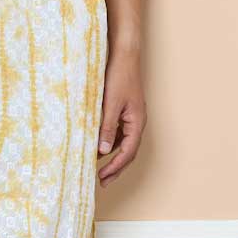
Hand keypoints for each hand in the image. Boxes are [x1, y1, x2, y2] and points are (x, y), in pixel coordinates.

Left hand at [97, 49, 146, 184]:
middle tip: (103, 182)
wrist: (124, 55)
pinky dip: (111, 144)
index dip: (116, 167)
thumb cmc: (119, 76)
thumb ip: (107, 128)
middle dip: (116, 168)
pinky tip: (100, 147)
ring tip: (100, 169)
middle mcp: (137, 122)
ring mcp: (132, 116)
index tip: (103, 178)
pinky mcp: (125, 111)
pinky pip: (120, 133)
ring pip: (125, 144)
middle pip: (128, 152)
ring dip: (113, 157)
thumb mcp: (110, 104)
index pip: (128, 152)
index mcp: (137, 122)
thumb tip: (103, 151)